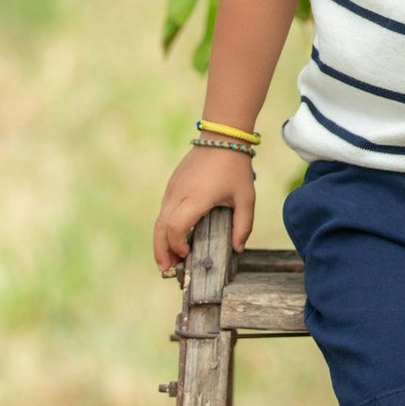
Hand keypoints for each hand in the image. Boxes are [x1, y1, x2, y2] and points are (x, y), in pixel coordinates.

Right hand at [153, 147, 255, 270]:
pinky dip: (164, 228)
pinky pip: (163, 210)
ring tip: (168, 260)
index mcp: (197, 197)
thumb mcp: (246, 198)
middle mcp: (179, 193)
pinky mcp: (172, 185)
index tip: (188, 255)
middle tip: (166, 269)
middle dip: (161, 251)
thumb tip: (238, 249)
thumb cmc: (236, 167)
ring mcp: (172, 188)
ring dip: (160, 241)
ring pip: (158, 219)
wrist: (221, 136)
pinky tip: (173, 238)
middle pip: (160, 227)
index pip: (175, 226)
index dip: (177, 245)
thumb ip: (244, 225)